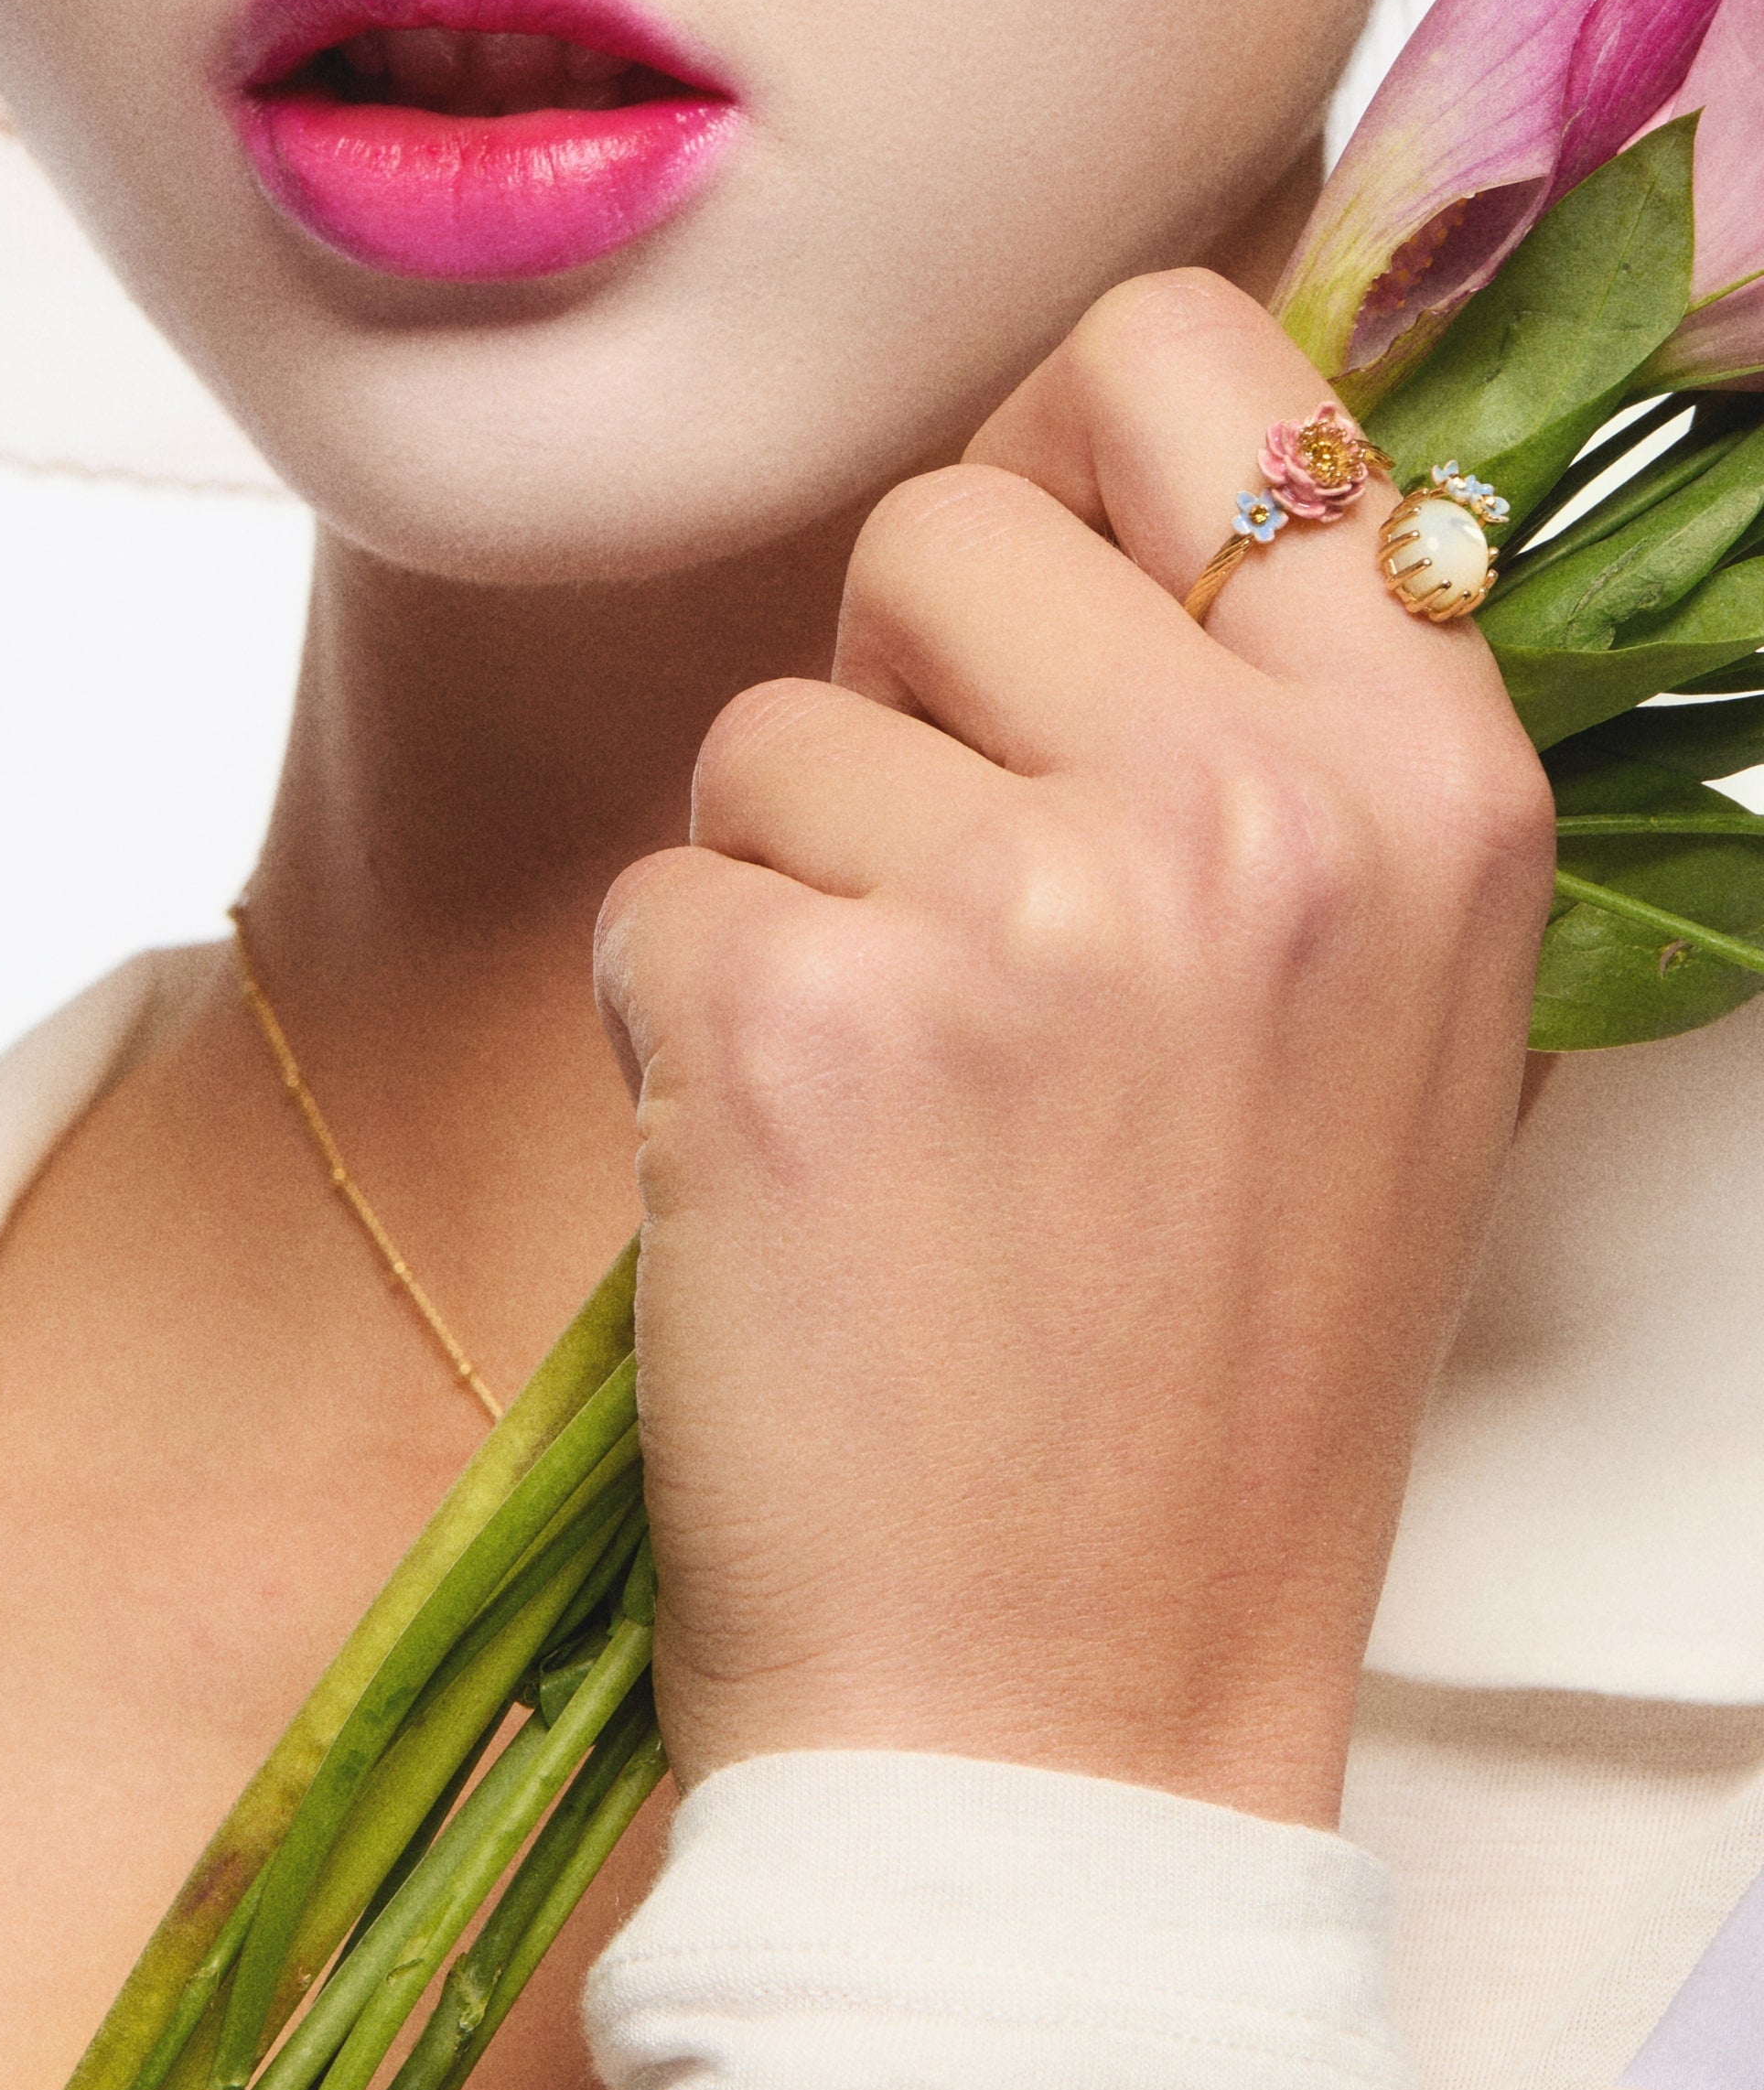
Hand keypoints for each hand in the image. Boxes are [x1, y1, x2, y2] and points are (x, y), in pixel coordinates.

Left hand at [595, 272, 1551, 1827]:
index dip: (1063, 464)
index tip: (1022, 618)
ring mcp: (1031, 910)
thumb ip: (1285, 757)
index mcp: (1432, 788)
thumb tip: (1124, 521)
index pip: (1199, 363)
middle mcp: (1256, 809)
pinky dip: (682, 1033)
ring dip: (789, 901)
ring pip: (768, 726)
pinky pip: (657, 897)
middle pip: (939, 526)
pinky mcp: (800, 1023)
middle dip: (894, 706)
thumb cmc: (1205, 1395)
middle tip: (946, 939)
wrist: (1069, 1726)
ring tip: (897, 1125)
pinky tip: (795, 1202)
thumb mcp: (1374, 1042)